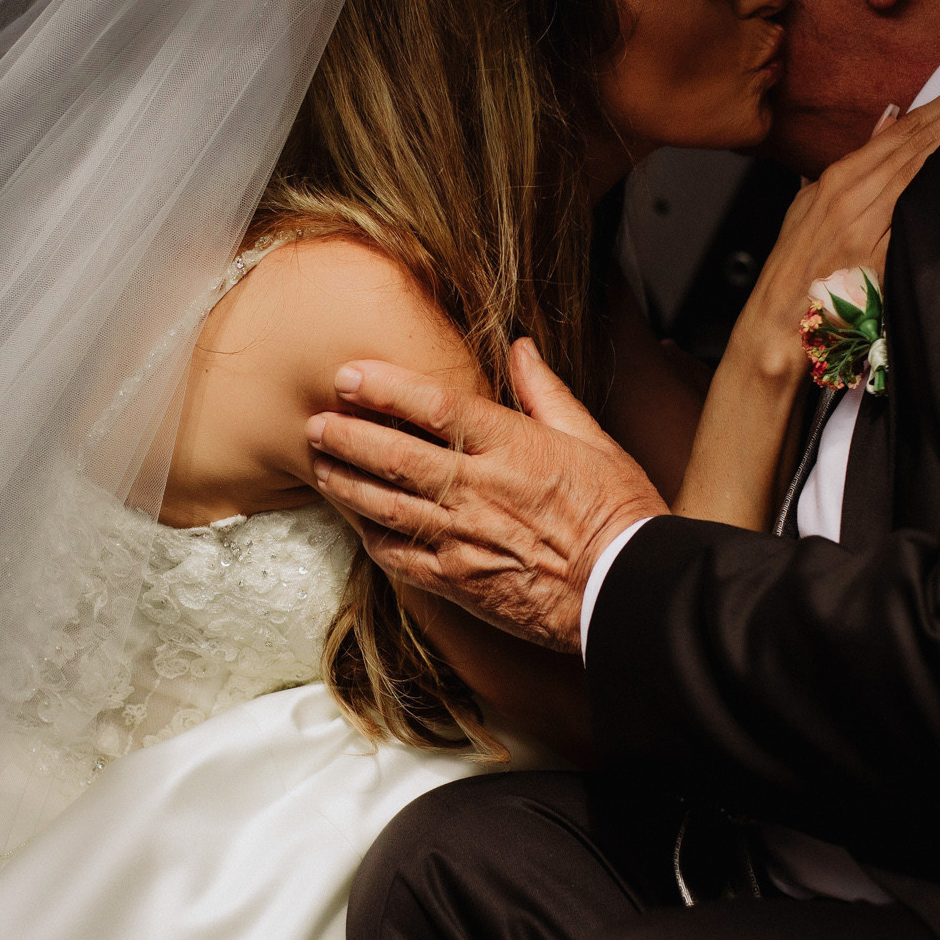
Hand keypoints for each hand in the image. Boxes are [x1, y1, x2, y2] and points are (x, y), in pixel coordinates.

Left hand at [306, 339, 667, 652]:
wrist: (624, 591)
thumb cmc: (618, 514)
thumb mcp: (592, 440)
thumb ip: (546, 393)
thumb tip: (520, 348)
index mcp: (511, 446)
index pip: (433, 406)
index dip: (384, 388)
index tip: (349, 376)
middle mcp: (479, 489)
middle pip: (395, 455)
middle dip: (347, 436)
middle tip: (316, 422)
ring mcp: (463, 538)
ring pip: (386, 505)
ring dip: (346, 483)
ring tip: (320, 466)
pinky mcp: (458, 582)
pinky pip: (400, 557)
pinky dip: (372, 537)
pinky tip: (356, 523)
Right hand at [735, 60, 939, 367]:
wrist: (781, 321)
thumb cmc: (797, 267)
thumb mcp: (811, 204)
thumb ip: (852, 161)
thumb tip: (888, 117)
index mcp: (839, 177)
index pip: (903, 127)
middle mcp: (855, 192)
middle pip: (921, 137)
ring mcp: (869, 221)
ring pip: (925, 162)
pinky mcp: (880, 252)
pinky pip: (919, 207)